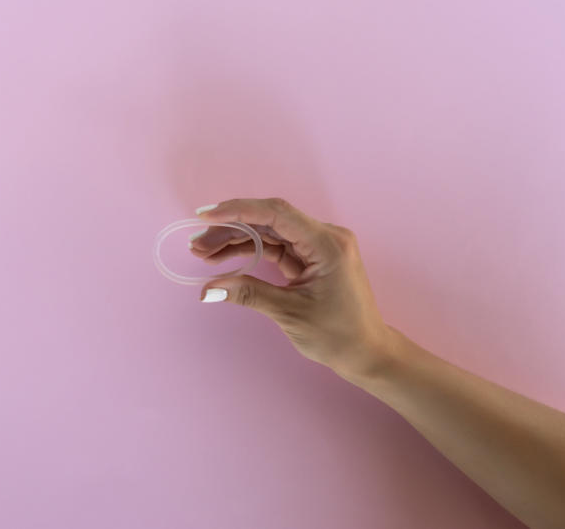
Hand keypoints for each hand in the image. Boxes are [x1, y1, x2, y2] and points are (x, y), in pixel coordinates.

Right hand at [190, 198, 393, 381]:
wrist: (367, 353)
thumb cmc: (338, 335)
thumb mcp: (290, 314)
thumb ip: (248, 294)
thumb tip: (207, 290)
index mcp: (327, 244)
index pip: (277, 214)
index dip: (238, 210)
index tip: (206, 216)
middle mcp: (325, 237)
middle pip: (269, 221)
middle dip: (230, 229)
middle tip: (197, 245)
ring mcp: (318, 246)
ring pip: (269, 233)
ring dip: (236, 240)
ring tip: (203, 252)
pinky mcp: (311, 258)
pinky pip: (276, 246)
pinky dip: (250, 251)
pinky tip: (224, 258)